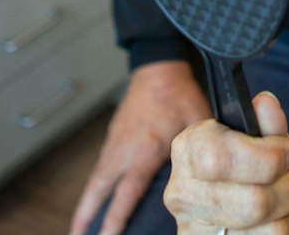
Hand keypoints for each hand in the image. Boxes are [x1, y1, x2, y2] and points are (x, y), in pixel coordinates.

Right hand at [69, 60, 211, 234]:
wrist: (158, 69)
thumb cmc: (179, 94)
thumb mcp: (196, 122)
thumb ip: (199, 150)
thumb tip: (209, 174)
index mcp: (145, 151)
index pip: (126, 194)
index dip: (115, 219)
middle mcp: (123, 151)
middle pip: (98, 192)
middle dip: (86, 217)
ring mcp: (114, 143)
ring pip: (95, 181)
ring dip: (86, 204)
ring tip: (79, 228)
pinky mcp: (113, 137)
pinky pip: (99, 168)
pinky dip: (93, 186)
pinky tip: (95, 198)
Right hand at [164, 92, 288, 233]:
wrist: (230, 208)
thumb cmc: (247, 164)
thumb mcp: (257, 136)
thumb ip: (266, 120)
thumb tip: (265, 103)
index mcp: (188, 149)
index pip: (220, 157)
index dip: (266, 156)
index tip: (285, 152)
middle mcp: (182, 192)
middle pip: (254, 202)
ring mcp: (193, 229)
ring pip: (267, 229)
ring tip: (286, 196)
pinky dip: (285, 229)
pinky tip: (275, 218)